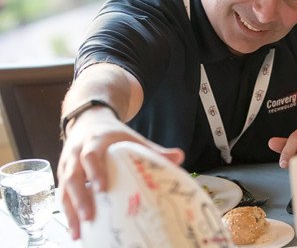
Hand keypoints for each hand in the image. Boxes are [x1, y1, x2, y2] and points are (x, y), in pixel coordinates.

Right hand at [57, 107, 183, 239]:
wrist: (89, 121)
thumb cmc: (113, 135)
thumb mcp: (131, 137)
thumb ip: (153, 149)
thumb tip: (179, 157)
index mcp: (95, 142)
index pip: (91, 155)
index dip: (95, 171)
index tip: (101, 188)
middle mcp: (76, 154)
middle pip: (72, 176)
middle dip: (79, 197)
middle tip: (88, 216)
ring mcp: (66, 166)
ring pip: (63, 188)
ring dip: (69, 211)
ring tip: (77, 232)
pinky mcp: (63, 176)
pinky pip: (61, 195)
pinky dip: (66, 213)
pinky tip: (76, 230)